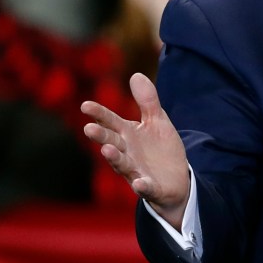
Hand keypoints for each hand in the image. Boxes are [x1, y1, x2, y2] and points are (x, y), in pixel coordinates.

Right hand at [81, 73, 190, 227]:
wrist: (177, 180)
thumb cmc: (161, 149)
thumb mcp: (157, 121)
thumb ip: (147, 101)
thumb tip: (135, 75)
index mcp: (128, 135)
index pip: (111, 122)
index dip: (99, 114)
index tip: (85, 105)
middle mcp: (127, 153)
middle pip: (112, 142)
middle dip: (102, 136)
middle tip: (89, 128)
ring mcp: (137, 171)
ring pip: (122, 164)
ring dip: (114, 158)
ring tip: (106, 150)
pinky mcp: (150, 187)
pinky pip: (145, 187)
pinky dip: (142, 186)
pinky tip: (139, 183)